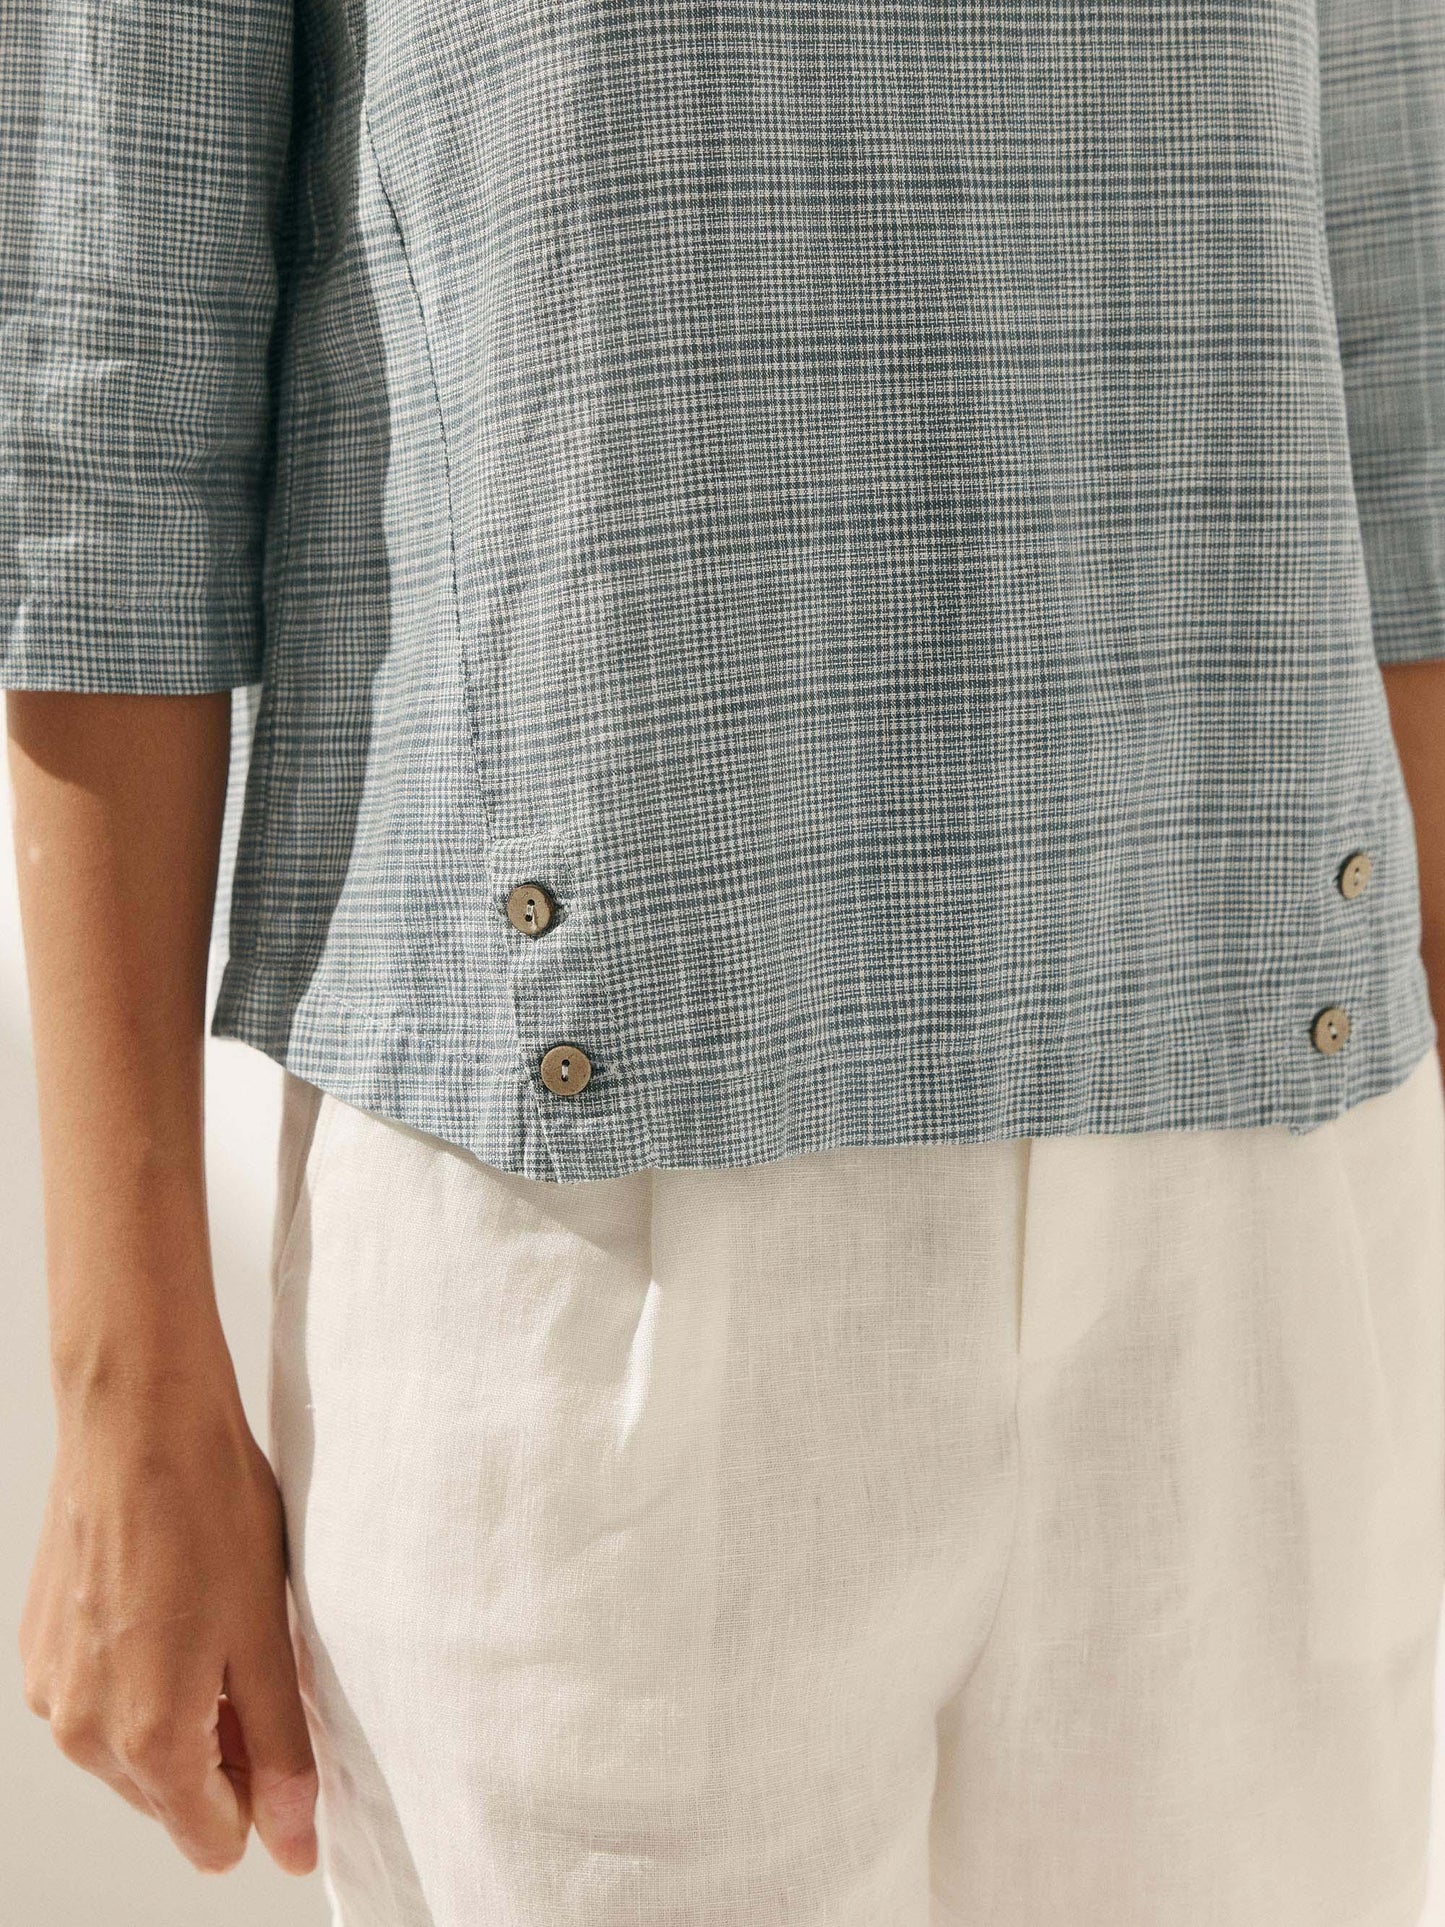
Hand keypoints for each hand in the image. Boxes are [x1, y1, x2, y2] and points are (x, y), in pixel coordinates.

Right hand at [18, 1376, 317, 1875]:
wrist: (137, 1420)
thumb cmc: (209, 1509)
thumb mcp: (267, 1634)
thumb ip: (282, 1749)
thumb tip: (294, 1843)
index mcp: (147, 1738)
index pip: (211, 1838)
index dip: (262, 1791)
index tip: (283, 1724)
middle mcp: (82, 1731)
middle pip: (170, 1800)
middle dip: (222, 1751)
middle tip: (254, 1656)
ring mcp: (51, 1690)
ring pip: (132, 1753)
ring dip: (181, 1713)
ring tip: (214, 1623)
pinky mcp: (38, 1650)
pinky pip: (98, 1703)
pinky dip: (140, 1678)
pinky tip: (170, 1609)